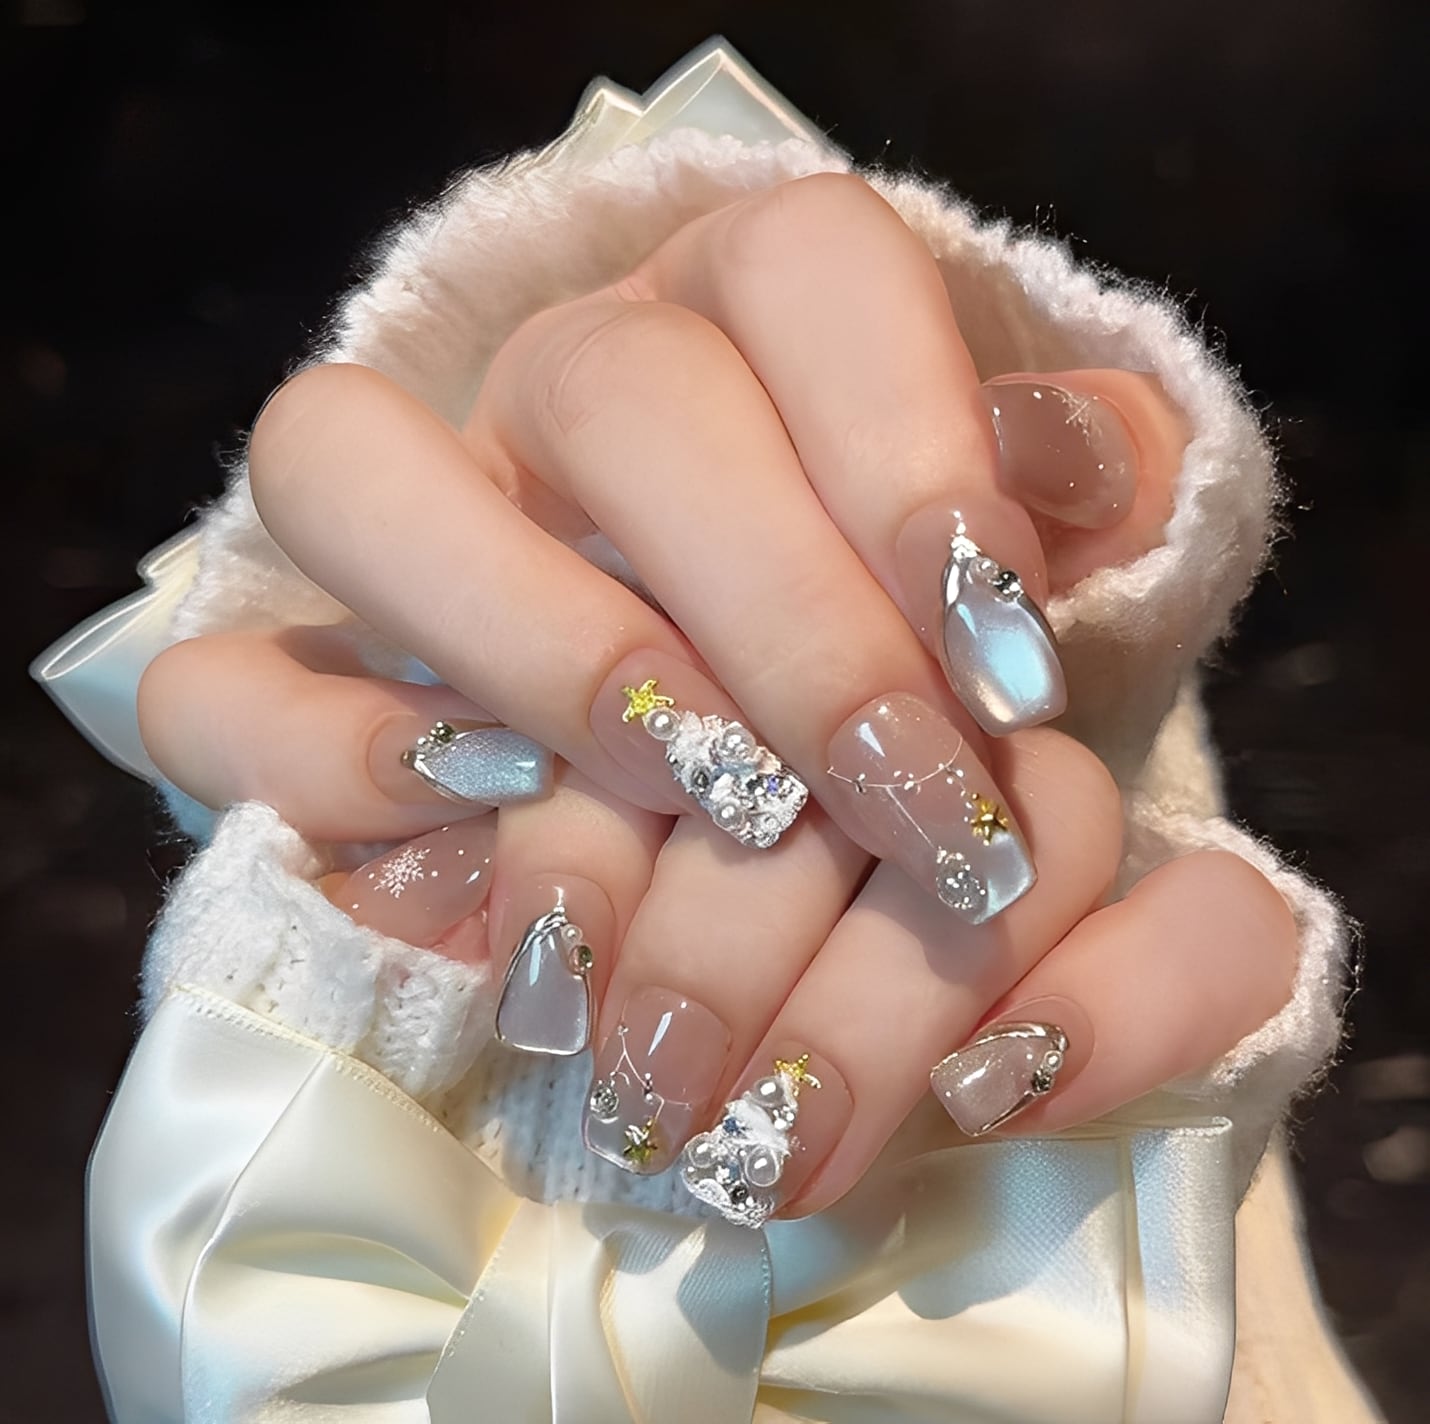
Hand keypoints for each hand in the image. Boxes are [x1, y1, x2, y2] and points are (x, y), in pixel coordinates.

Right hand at [137, 174, 1295, 1220]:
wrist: (763, 724)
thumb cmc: (904, 633)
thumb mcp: (1013, 551)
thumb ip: (1059, 490)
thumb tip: (1081, 471)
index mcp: (746, 311)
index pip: (809, 275)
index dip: (913, 458)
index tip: (1012, 671)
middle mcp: (561, 382)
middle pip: (616, 392)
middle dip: (782, 617)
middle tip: (908, 795)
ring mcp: (420, 511)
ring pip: (353, 471)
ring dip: (541, 644)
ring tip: (697, 794)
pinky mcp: (307, 657)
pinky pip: (225, 683)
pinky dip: (339, 762)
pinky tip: (496, 836)